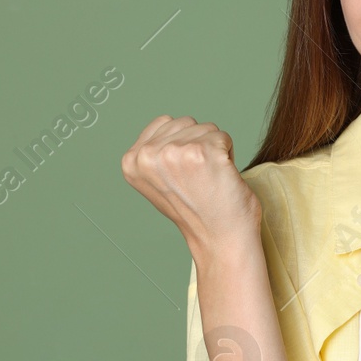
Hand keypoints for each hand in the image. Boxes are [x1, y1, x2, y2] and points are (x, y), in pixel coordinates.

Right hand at [121, 115, 262, 260]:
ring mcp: (174, 152)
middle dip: (198, 145)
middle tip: (199, 179)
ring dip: (214, 151)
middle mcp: (148, 155)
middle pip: (186, 123)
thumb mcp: (158, 181)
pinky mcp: (203, 152)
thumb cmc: (195, 210)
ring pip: (206, 128)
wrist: (219, 238)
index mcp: (132, 161)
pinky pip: (223, 137)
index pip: (165, 123)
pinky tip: (221, 178)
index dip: (182, 146)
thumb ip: (156, 153)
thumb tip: (168, 125)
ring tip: (209, 179)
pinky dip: (229, 155)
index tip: (183, 175)